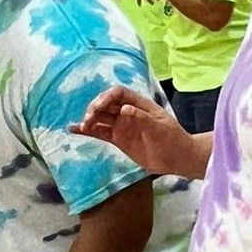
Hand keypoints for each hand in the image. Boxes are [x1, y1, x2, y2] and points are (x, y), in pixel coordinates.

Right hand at [69, 85, 194, 175]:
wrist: (177, 157)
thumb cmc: (173, 139)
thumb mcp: (161, 128)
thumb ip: (142, 118)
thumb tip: (124, 109)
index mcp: (139, 104)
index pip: (118, 93)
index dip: (106, 97)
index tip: (98, 106)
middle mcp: (127, 112)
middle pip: (106, 104)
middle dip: (95, 108)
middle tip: (89, 119)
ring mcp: (121, 125)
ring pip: (100, 118)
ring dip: (89, 119)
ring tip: (82, 126)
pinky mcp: (118, 138)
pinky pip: (100, 132)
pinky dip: (87, 131)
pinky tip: (74, 130)